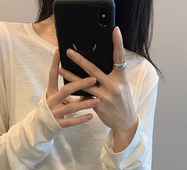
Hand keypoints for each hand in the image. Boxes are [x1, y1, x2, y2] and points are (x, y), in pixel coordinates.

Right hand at [46, 48, 100, 127]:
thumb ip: (69, 92)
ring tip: (98, 100)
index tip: (59, 51)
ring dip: (85, 103)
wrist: (41, 127)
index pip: (52, 75)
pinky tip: (91, 116)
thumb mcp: (58, 99)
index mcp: (51, 92)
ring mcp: (54, 113)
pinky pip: (72, 121)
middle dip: (80, 84)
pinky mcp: (59, 124)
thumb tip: (83, 80)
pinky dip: (82, 119)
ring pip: (71, 107)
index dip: (55, 63)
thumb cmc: (54, 109)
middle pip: (66, 90)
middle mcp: (51, 101)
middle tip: (93, 79)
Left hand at [61, 26, 138, 150]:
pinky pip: (85, 97)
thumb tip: (96, 66)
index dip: (118, 43)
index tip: (115, 30)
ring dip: (71, 77)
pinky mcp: (99, 106)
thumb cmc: (122, 101)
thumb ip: (111, 75)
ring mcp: (106, 96)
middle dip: (80, 60)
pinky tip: (67, 89)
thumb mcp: (121, 86)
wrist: (125, 122)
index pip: (119, 57)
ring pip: (85, 84)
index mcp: (120, 78)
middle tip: (69, 51)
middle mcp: (114, 86)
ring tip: (60, 69)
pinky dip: (77, 93)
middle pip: (94, 70)